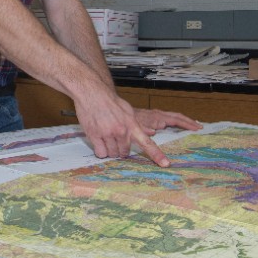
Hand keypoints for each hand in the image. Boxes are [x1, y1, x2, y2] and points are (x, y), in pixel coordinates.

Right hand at [73, 88, 196, 167]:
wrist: (93, 93)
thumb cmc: (110, 102)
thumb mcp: (128, 111)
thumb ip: (137, 125)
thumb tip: (150, 132)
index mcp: (132, 126)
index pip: (147, 144)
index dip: (156, 155)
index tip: (165, 164)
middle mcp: (121, 131)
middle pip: (124, 153)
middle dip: (120, 149)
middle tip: (115, 138)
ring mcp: (108, 134)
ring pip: (112, 154)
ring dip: (109, 149)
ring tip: (105, 135)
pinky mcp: (95, 136)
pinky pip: (101, 153)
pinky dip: (100, 150)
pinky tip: (99, 139)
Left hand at [134, 108, 201, 136]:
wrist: (120, 113)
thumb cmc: (128, 120)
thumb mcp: (134, 125)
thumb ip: (143, 127)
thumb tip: (154, 131)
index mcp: (157, 117)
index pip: (175, 120)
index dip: (186, 124)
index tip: (197, 128)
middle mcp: (159, 115)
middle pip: (177, 117)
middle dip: (189, 121)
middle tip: (200, 127)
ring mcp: (157, 116)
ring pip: (174, 117)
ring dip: (184, 121)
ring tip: (195, 126)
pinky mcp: (154, 118)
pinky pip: (169, 118)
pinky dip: (177, 121)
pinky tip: (180, 126)